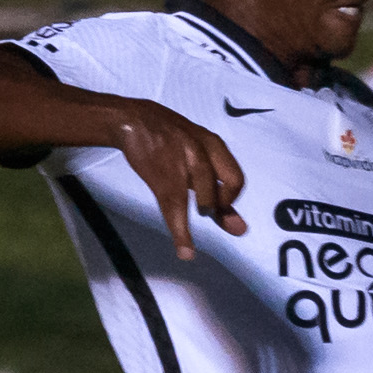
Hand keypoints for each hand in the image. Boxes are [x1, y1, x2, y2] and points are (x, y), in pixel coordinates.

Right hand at [109, 100, 247, 260]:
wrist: (133, 121)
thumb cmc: (170, 144)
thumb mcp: (197, 157)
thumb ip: (217, 190)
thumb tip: (239, 228)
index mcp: (213, 145)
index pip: (236, 177)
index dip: (230, 199)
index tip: (216, 207)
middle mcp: (203, 150)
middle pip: (233, 182)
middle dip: (223, 202)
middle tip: (205, 210)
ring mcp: (183, 162)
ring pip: (207, 195)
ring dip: (206, 209)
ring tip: (190, 216)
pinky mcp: (163, 177)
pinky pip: (177, 209)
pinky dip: (182, 234)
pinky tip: (186, 251)